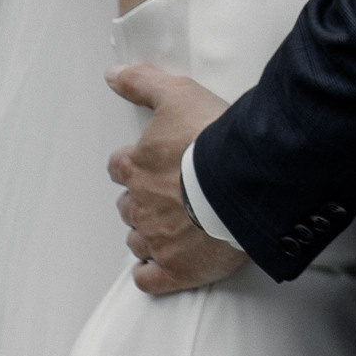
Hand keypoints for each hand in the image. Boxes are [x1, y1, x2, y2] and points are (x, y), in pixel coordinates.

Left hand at [106, 63, 246, 294]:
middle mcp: (140, 205)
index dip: (133, 165)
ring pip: (137, 240)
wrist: (243, 179)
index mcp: (136, 166)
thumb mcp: (176, 94)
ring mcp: (156, 240)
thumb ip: (141, 83)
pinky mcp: (176, 270)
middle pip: (128, 206)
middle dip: (143, 200)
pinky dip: (151, 274)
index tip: (148, 164)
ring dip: (149, 233)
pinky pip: (149, 280)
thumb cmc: (213, 137)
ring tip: (172, 227)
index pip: (119, 167)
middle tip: (168, 194)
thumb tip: (112, 76)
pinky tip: (161, 267)